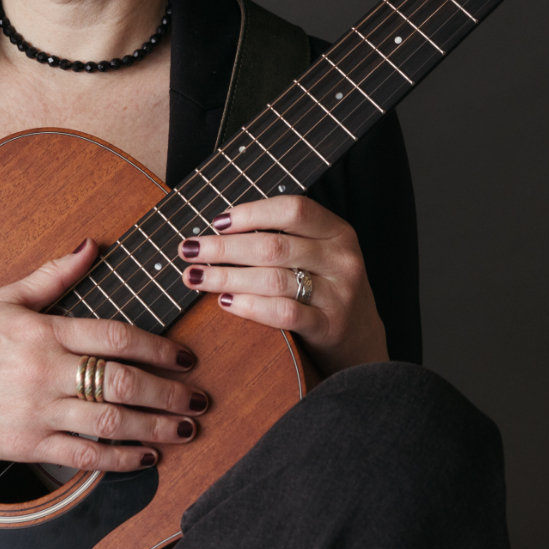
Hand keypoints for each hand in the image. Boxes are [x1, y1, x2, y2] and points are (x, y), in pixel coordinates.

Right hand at [0, 239, 207, 471]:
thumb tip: (92, 245)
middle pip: (120, 383)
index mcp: (44, 331)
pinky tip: (145, 457)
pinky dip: (118, 460)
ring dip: (154, 429)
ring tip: (184, 429)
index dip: (157, 348)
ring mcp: (36, 413)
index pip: (114, 338)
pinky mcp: (26, 447)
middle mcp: (44, 372)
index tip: (184, 356)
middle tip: (198, 398)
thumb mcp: (6, 297)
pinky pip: (81, 457)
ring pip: (108, 424)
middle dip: (167, 394)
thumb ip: (55, 274)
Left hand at [178, 196, 387, 374]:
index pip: (292, 209)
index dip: (251, 213)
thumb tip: (217, 229)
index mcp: (336, 231)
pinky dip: (250, 306)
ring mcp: (338, 294)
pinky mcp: (329, 326)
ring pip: (273, 279)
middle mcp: (341, 259)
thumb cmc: (323, 286)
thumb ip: (282, 237)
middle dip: (224, 248)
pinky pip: (284, 313)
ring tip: (195, 276)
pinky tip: (225, 302)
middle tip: (188, 250)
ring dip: (226, 276)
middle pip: (273, 246)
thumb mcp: (316, 253)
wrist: (360, 339)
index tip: (216, 222)